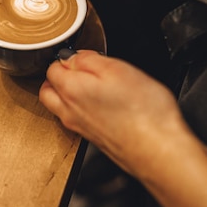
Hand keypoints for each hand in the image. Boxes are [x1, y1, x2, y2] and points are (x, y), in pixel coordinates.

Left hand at [39, 50, 184, 175]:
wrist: (158, 150)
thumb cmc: (142, 111)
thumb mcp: (116, 68)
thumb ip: (87, 59)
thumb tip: (72, 57)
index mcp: (70, 90)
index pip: (52, 68)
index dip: (68, 57)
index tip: (85, 56)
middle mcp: (69, 111)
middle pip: (48, 90)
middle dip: (59, 76)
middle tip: (82, 68)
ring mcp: (79, 127)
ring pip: (60, 106)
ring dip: (69, 93)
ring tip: (94, 85)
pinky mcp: (93, 138)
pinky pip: (76, 118)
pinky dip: (83, 108)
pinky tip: (105, 103)